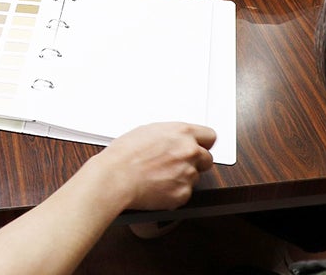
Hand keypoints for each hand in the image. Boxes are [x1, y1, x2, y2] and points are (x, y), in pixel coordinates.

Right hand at [87, 122, 215, 211]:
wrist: (116, 177)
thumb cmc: (124, 154)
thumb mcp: (147, 131)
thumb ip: (170, 135)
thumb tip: (176, 140)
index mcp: (182, 132)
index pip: (210, 136)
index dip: (203, 143)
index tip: (199, 147)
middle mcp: (189, 151)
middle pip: (207, 158)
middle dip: (195, 162)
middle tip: (176, 164)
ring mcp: (188, 173)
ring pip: (195, 177)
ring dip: (182, 177)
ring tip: (159, 175)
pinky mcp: (183, 193)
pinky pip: (185, 192)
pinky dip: (174, 191)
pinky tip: (158, 186)